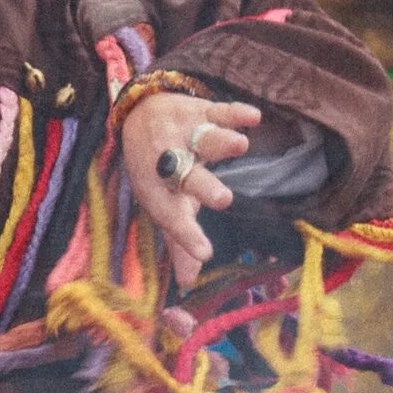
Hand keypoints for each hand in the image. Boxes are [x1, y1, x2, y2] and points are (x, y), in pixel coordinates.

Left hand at [123, 91, 261, 287]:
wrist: (139, 116)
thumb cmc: (158, 172)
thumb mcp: (165, 204)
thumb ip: (179, 242)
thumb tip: (189, 282)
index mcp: (158, 192)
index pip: (170, 216)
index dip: (186, 235)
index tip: (205, 254)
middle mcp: (167, 163)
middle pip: (185, 176)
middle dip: (203, 187)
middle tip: (222, 200)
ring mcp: (182, 135)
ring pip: (202, 139)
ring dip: (220, 142)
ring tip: (239, 146)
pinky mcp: (197, 111)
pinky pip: (217, 110)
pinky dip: (234, 113)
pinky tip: (252, 118)